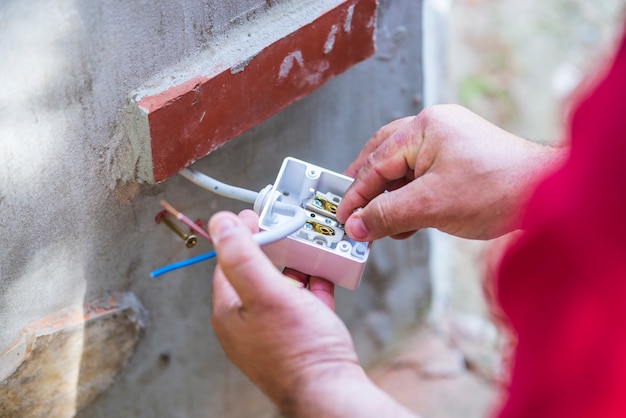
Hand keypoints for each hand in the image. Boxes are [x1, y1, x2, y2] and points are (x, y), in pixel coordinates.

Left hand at [209, 210, 358, 410]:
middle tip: (287, 230)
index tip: (256, 217)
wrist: (330, 391)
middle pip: (255, 272)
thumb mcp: (267, 293)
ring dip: (294, 265)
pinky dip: (311, 286)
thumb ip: (243, 257)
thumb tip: (221, 224)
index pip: (227, 262)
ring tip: (308, 248)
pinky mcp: (297, 336)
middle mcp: (247, 322)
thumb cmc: (299, 350)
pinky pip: (301, 302)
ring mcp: (273, 330)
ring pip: (280, 286)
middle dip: (272, 248)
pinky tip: (323, 275)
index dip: (240, 235)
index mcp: (230, 311)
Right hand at [336, 104, 564, 240]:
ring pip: (403, 169)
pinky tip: (406, 222)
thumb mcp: (431, 206)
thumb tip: (355, 226)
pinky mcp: (459, 158)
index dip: (355, 193)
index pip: (376, 162)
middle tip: (350, 212)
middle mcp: (434, 127)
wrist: (550, 197)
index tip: (342, 217)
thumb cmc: (497, 190)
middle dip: (367, 189)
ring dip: (390, 197)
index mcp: (424, 127)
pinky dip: (411, 198)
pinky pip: (423, 176)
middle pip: (384, 157)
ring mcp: (449, 141)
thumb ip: (386, 215)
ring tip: (380, 225)